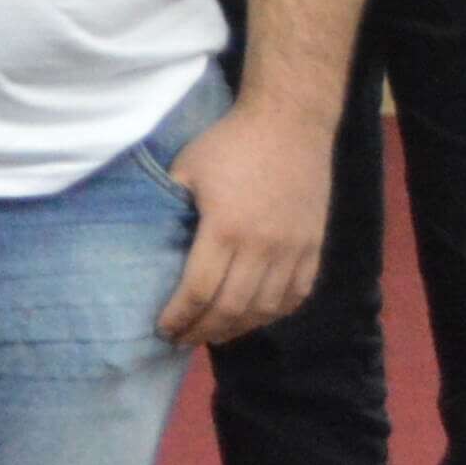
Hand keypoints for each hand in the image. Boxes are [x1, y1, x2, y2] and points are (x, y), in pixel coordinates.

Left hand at [157, 98, 331, 345]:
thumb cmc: (229, 143)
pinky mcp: (314, 248)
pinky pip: (296, 296)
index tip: (164, 329)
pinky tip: (254, 318)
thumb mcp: (186, 169)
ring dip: (237, 329)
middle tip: (183, 340)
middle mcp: (262, 248)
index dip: (180, 316)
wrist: (289, 124)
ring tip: (213, 334)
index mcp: (225, 230)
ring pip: (266, 310)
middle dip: (203, 331)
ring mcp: (293, 251)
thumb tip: (152, 239)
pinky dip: (273, 314)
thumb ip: (171, 208)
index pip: (199, 290)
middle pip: (231, 309)